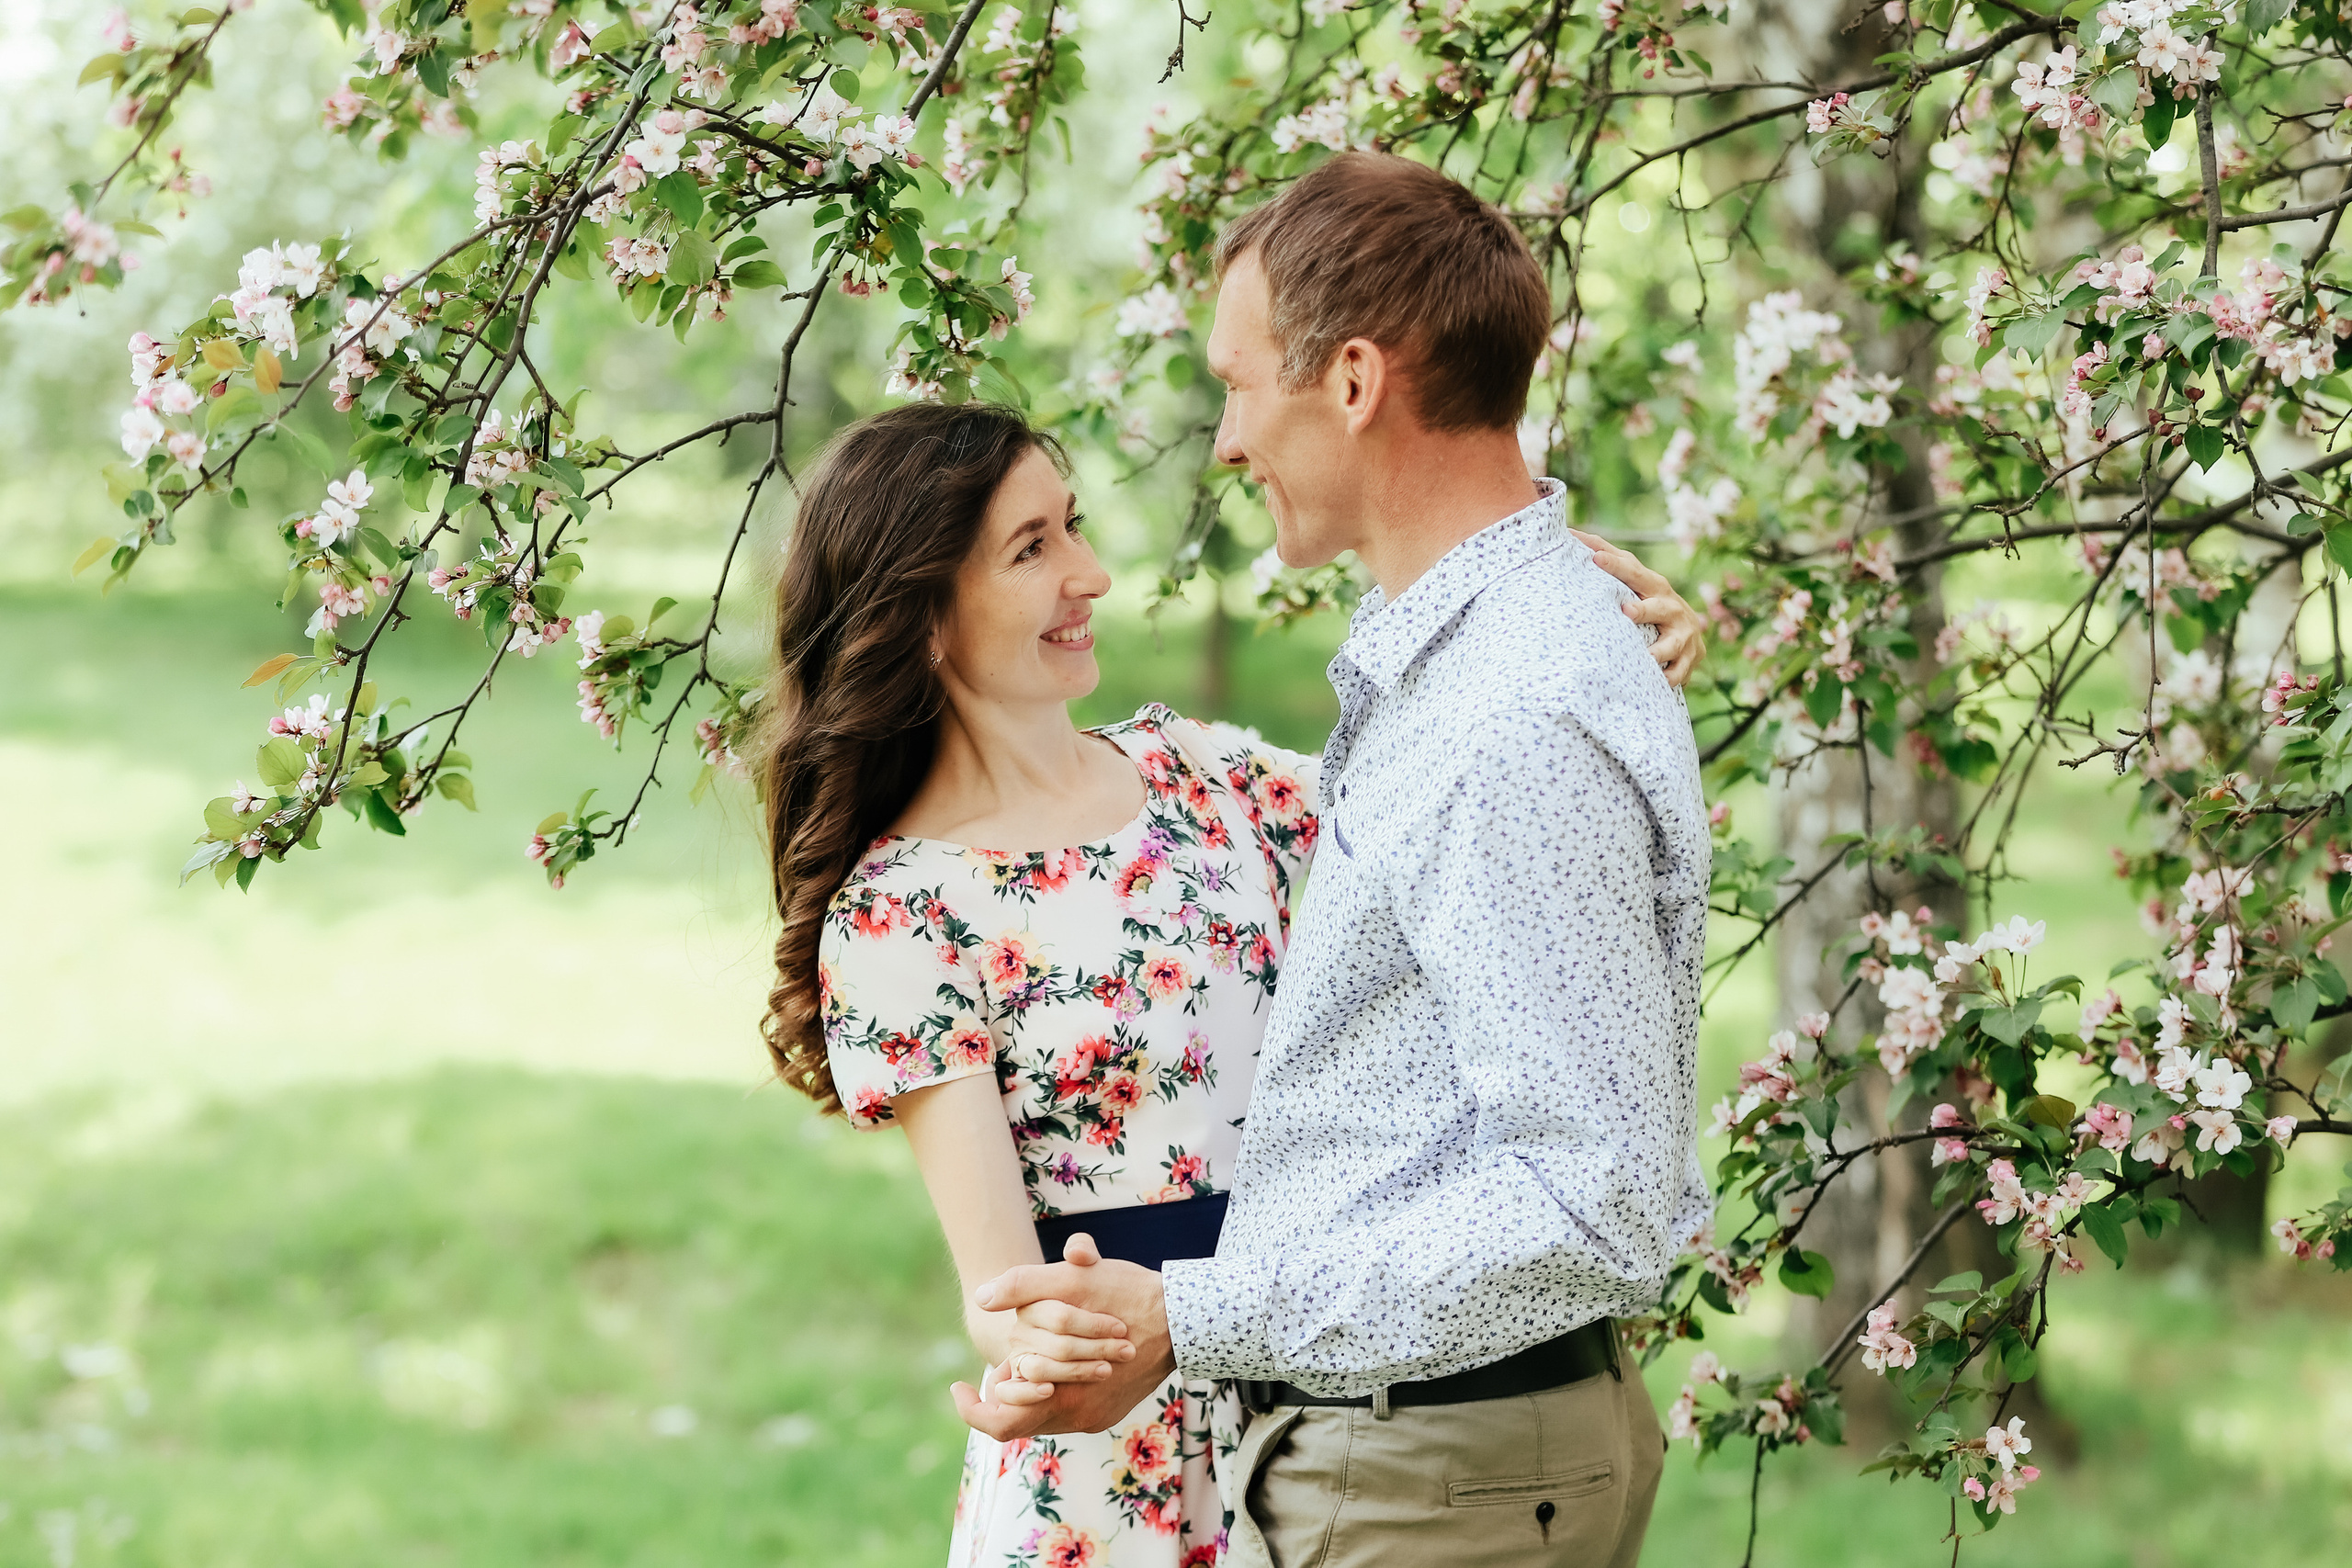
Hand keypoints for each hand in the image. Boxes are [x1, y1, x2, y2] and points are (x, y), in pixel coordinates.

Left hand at [951, 1235, 1177, 1439]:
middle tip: (1003, 1357)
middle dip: (1003, 1384)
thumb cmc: (1129, 1296)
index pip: (1000, 1421)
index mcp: (1061, 1394)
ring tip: (1029, 1351)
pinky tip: (1059, 1356)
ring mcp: (1095, 1416)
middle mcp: (1077, 1416)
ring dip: (1030, 1384)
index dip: (972, 1408)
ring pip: (1043, 1410)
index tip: (958, 1384)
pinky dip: (1056, 1385)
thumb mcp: (1076, 1279)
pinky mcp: (1109, 1412)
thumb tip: (984, 1295)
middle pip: (1018, 1415)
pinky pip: (1067, 1407)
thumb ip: (1027, 1284)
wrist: (1185, 1319)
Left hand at [1573, 527, 1706, 687]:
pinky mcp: (1689, 659)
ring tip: (1647, 658)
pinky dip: (1668, 677)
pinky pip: (1678, 672)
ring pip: (1672, 644)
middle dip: (1645, 609)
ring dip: (1659, 651)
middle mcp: (1671, 607)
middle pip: (1658, 607)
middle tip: (1627, 612)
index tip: (1596, 558)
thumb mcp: (1633, 581)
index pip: (1633, 572)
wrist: (1688, 633)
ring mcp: (1683, 634)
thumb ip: (1607, 559)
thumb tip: (1570, 532)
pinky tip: (1658, 682)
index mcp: (1654, 586)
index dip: (1616, 565)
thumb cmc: (1648, 602)